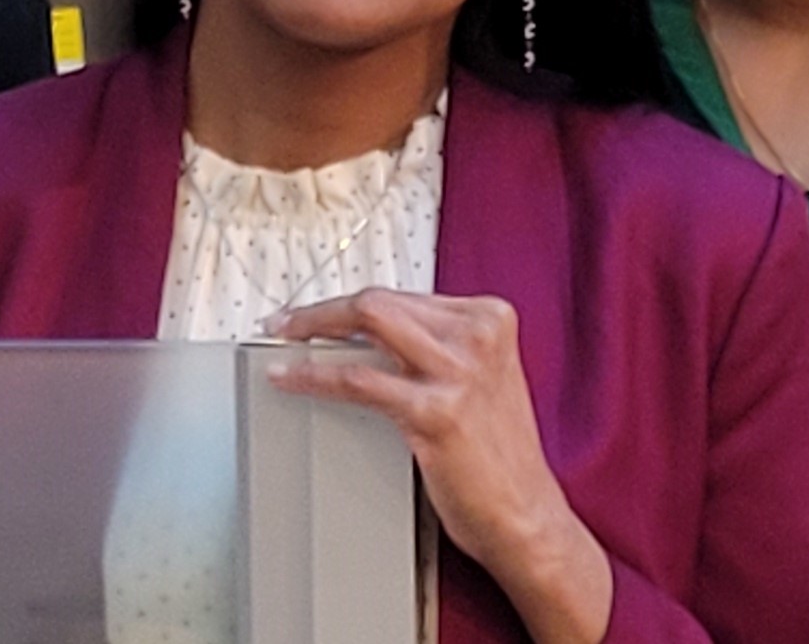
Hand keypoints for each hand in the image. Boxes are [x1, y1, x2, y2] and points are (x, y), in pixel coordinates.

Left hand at [270, 289, 611, 643]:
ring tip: (283, 339)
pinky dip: (313, 376)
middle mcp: (477, 337)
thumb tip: (365, 328)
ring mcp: (459, 372)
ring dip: (311, 328)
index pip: (402, 294)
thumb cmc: (497, 454)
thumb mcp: (477, 378)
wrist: (525, 514)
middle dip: (323, 308)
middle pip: (379, 301)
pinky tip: (289, 377)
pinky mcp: (436, 411)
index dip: (352, 302)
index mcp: (490, 320)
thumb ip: (435, 346)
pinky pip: (357, 380)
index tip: (321, 310)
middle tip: (287, 321)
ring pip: (366, 322)